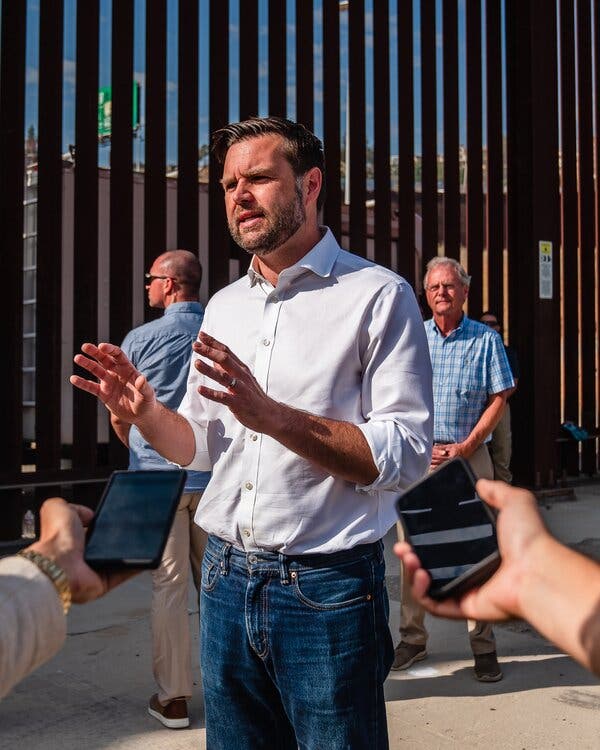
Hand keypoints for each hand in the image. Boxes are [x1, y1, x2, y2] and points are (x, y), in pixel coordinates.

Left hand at [27, 498, 134, 603]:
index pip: (90, 529)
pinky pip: (125, 573)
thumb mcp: (57, 508)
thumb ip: (73, 507)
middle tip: (131, 527)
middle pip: (106, 545)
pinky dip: (135, 565)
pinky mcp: (104, 582)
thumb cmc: (56, 538)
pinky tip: (144, 554)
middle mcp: (81, 556)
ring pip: (118, 559)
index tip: (116, 515)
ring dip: (131, 550)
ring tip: (141, 538)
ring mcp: (93, 571)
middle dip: (119, 536)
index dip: (103, 522)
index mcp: (69, 539)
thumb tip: (87, 513)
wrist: (60, 564)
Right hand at [70, 342, 155, 424]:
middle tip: (85, 346)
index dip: (110, 349)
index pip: (118, 355)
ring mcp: (109, 382)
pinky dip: (82, 383)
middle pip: (104, 359)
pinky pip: (91, 387)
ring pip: (96, 370)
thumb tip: (141, 379)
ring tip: (77, 358)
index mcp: (128, 369)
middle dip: (95, 352)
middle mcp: (117, 373)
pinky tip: (73, 379)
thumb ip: (144, 387)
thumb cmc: (147, 403)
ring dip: (87, 364)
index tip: (101, 347)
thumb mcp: (148, 395)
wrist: (140, 416)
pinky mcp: (103, 394)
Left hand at [192, 332, 278, 432]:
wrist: (270, 414)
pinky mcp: (238, 403)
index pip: (227, 352)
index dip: (213, 343)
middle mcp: (241, 376)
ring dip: (210, 369)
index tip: (201, 335)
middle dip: (210, 351)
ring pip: (224, 377)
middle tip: (196, 345)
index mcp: (241, 369)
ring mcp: (241, 389)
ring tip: (197, 363)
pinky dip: (211, 393)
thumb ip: (227, 369)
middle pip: (225, 359)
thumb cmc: (253, 397)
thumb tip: (213, 359)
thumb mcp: (241, 379)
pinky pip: (223, 397)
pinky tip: (200, 389)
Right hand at [394, 479, 548, 621]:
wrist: (537, 571)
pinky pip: (436, 605)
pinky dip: (422, 593)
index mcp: (481, 548)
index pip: (447, 543)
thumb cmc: (530, 540)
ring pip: (429, 586)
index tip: (413, 528)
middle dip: (412, 556)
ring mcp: (468, 589)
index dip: (426, 537)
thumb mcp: (515, 502)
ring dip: (413, 573)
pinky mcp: (466, 607)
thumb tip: (481, 483)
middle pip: (432, 565)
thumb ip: (497, 490)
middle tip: (403, 547)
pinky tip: (420, 575)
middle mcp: (473, 569)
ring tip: (409, 557)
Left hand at [430, 442, 462, 467]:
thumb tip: (434, 446)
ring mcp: (453, 463)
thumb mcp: (449, 446)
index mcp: (451, 456)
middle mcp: (452, 461)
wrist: (467, 449)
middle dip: (434, 462)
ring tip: (430, 466)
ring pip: (443, 466)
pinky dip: (440, 467)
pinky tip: (436, 468)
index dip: (434, 457)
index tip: (429, 457)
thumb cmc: (458, 447)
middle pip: (441, 462)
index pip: (440, 457)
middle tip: (427, 462)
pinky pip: (446, 467)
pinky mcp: (454, 465)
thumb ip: (441, 447)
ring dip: (436, 466)